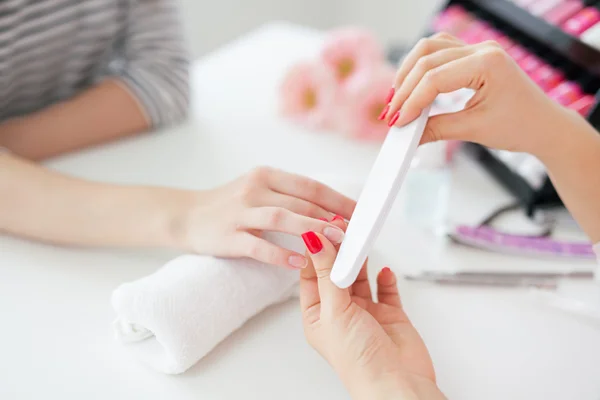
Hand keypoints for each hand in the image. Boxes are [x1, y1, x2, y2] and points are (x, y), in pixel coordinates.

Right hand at [179, 167, 355, 268]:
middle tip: (354, 233)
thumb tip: (329, 211)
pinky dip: (280, 254)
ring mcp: (240, 212)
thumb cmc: (229, 205)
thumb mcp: (258, 190)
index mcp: (267, 176)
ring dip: (312, 230)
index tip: (360, 213)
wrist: (185, 215)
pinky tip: (299, 263)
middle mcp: (255, 189)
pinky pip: (258, 246)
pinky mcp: (228, 236)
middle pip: (301, 202)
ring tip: (335, 242)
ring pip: (282, 218)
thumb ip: (288, 197)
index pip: (310, 186)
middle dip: (331, 217)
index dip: (338, 199)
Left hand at [299, 220, 444, 399]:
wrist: (397, 384)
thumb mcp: (334, 310)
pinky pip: (386, 290)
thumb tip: (314, 240)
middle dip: (339, 249)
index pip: (311, 274)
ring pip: (360, 276)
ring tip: (362, 238)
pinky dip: (386, 277)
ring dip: (360, 258)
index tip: (320, 224)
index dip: (316, 249)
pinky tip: (384, 269)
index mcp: (316, 315)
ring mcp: (365, 314)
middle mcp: (339, 313)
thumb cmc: (358, 360)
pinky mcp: (389, 316)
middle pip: (336, 271)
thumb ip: (328, 273)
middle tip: (343, 225)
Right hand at [384, 32, 579, 159]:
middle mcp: (482, 49)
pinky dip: (422, 67)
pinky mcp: (473, 56)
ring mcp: (478, 49)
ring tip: (397, 99)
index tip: (396, 122)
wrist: (544, 125)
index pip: (434, 78)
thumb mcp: (474, 130)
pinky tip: (412, 85)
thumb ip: (436, 129)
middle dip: (405, 88)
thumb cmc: (520, 126)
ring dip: (409, 72)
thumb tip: (407, 134)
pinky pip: (439, 51)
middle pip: (427, 59)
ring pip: (430, 48)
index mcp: (487, 63)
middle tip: (391, 114)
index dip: (411, 101)